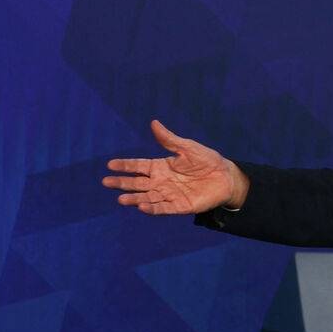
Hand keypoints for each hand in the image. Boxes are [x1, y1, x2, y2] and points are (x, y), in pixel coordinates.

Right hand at [102, 120, 248, 214]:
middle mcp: (161, 182)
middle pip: (138, 183)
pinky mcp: (180, 206)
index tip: (110, 164)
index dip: (125, 166)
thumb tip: (153, 123)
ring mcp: (169, 195)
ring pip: (147, 198)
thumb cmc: (207, 161)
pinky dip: (153, 208)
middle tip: (106, 182)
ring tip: (121, 199)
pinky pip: (163, 208)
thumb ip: (169, 139)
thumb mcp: (187, 147)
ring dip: (134, 198)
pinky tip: (142, 207)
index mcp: (161, 167)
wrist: (226, 177)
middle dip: (122, 183)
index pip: (138, 166)